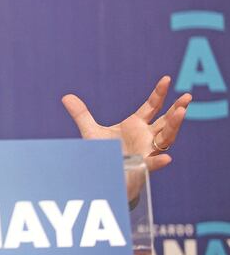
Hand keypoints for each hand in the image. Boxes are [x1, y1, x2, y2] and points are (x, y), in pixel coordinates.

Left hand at [62, 76, 190, 172]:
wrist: (103, 175)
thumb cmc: (104, 153)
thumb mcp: (90, 131)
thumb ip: (81, 114)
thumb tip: (66, 97)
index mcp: (136, 125)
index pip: (152, 107)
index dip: (159, 94)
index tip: (166, 79)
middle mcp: (146, 137)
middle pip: (166, 121)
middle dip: (177, 109)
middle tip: (187, 98)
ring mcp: (147, 151)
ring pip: (166, 139)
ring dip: (175, 126)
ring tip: (182, 112)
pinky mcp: (142, 167)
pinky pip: (153, 165)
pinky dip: (159, 162)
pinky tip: (166, 159)